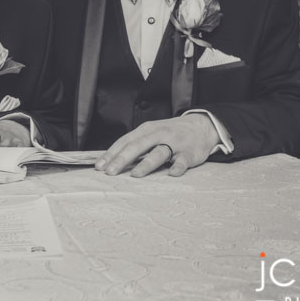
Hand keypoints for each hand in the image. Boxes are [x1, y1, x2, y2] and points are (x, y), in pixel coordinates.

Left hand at [94, 115, 219, 177]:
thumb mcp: (151, 133)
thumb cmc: (169, 133)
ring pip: (159, 153)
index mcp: (146, 130)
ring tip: (135, 174)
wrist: (200, 126)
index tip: (99, 166)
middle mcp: (158, 134)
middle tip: (110, 172)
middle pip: (138, 146)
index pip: (125, 141)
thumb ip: (135, 145)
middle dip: (122, 159)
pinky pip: (183, 161)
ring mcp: (174, 143)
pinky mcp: (189, 153)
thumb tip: (112, 160)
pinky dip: (178, 167)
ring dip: (146, 163)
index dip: (112, 154)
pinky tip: (172, 174)